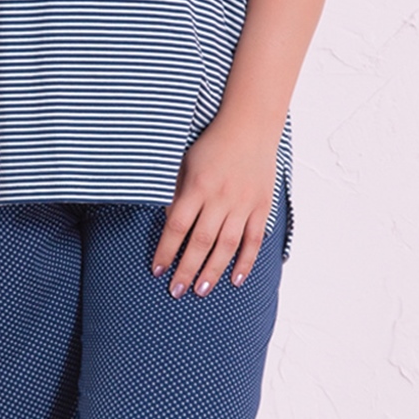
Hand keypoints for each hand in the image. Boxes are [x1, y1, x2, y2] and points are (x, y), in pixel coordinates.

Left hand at [152, 113, 278, 296]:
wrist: (250, 127)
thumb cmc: (212, 145)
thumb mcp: (185, 163)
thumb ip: (176, 193)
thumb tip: (167, 224)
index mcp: (198, 186)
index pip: (177, 226)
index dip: (166, 250)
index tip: (157, 270)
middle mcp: (221, 197)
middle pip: (201, 241)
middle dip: (186, 269)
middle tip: (176, 291)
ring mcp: (244, 203)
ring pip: (227, 245)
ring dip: (213, 270)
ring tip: (201, 290)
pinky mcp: (262, 206)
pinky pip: (254, 239)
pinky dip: (246, 261)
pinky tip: (236, 279)